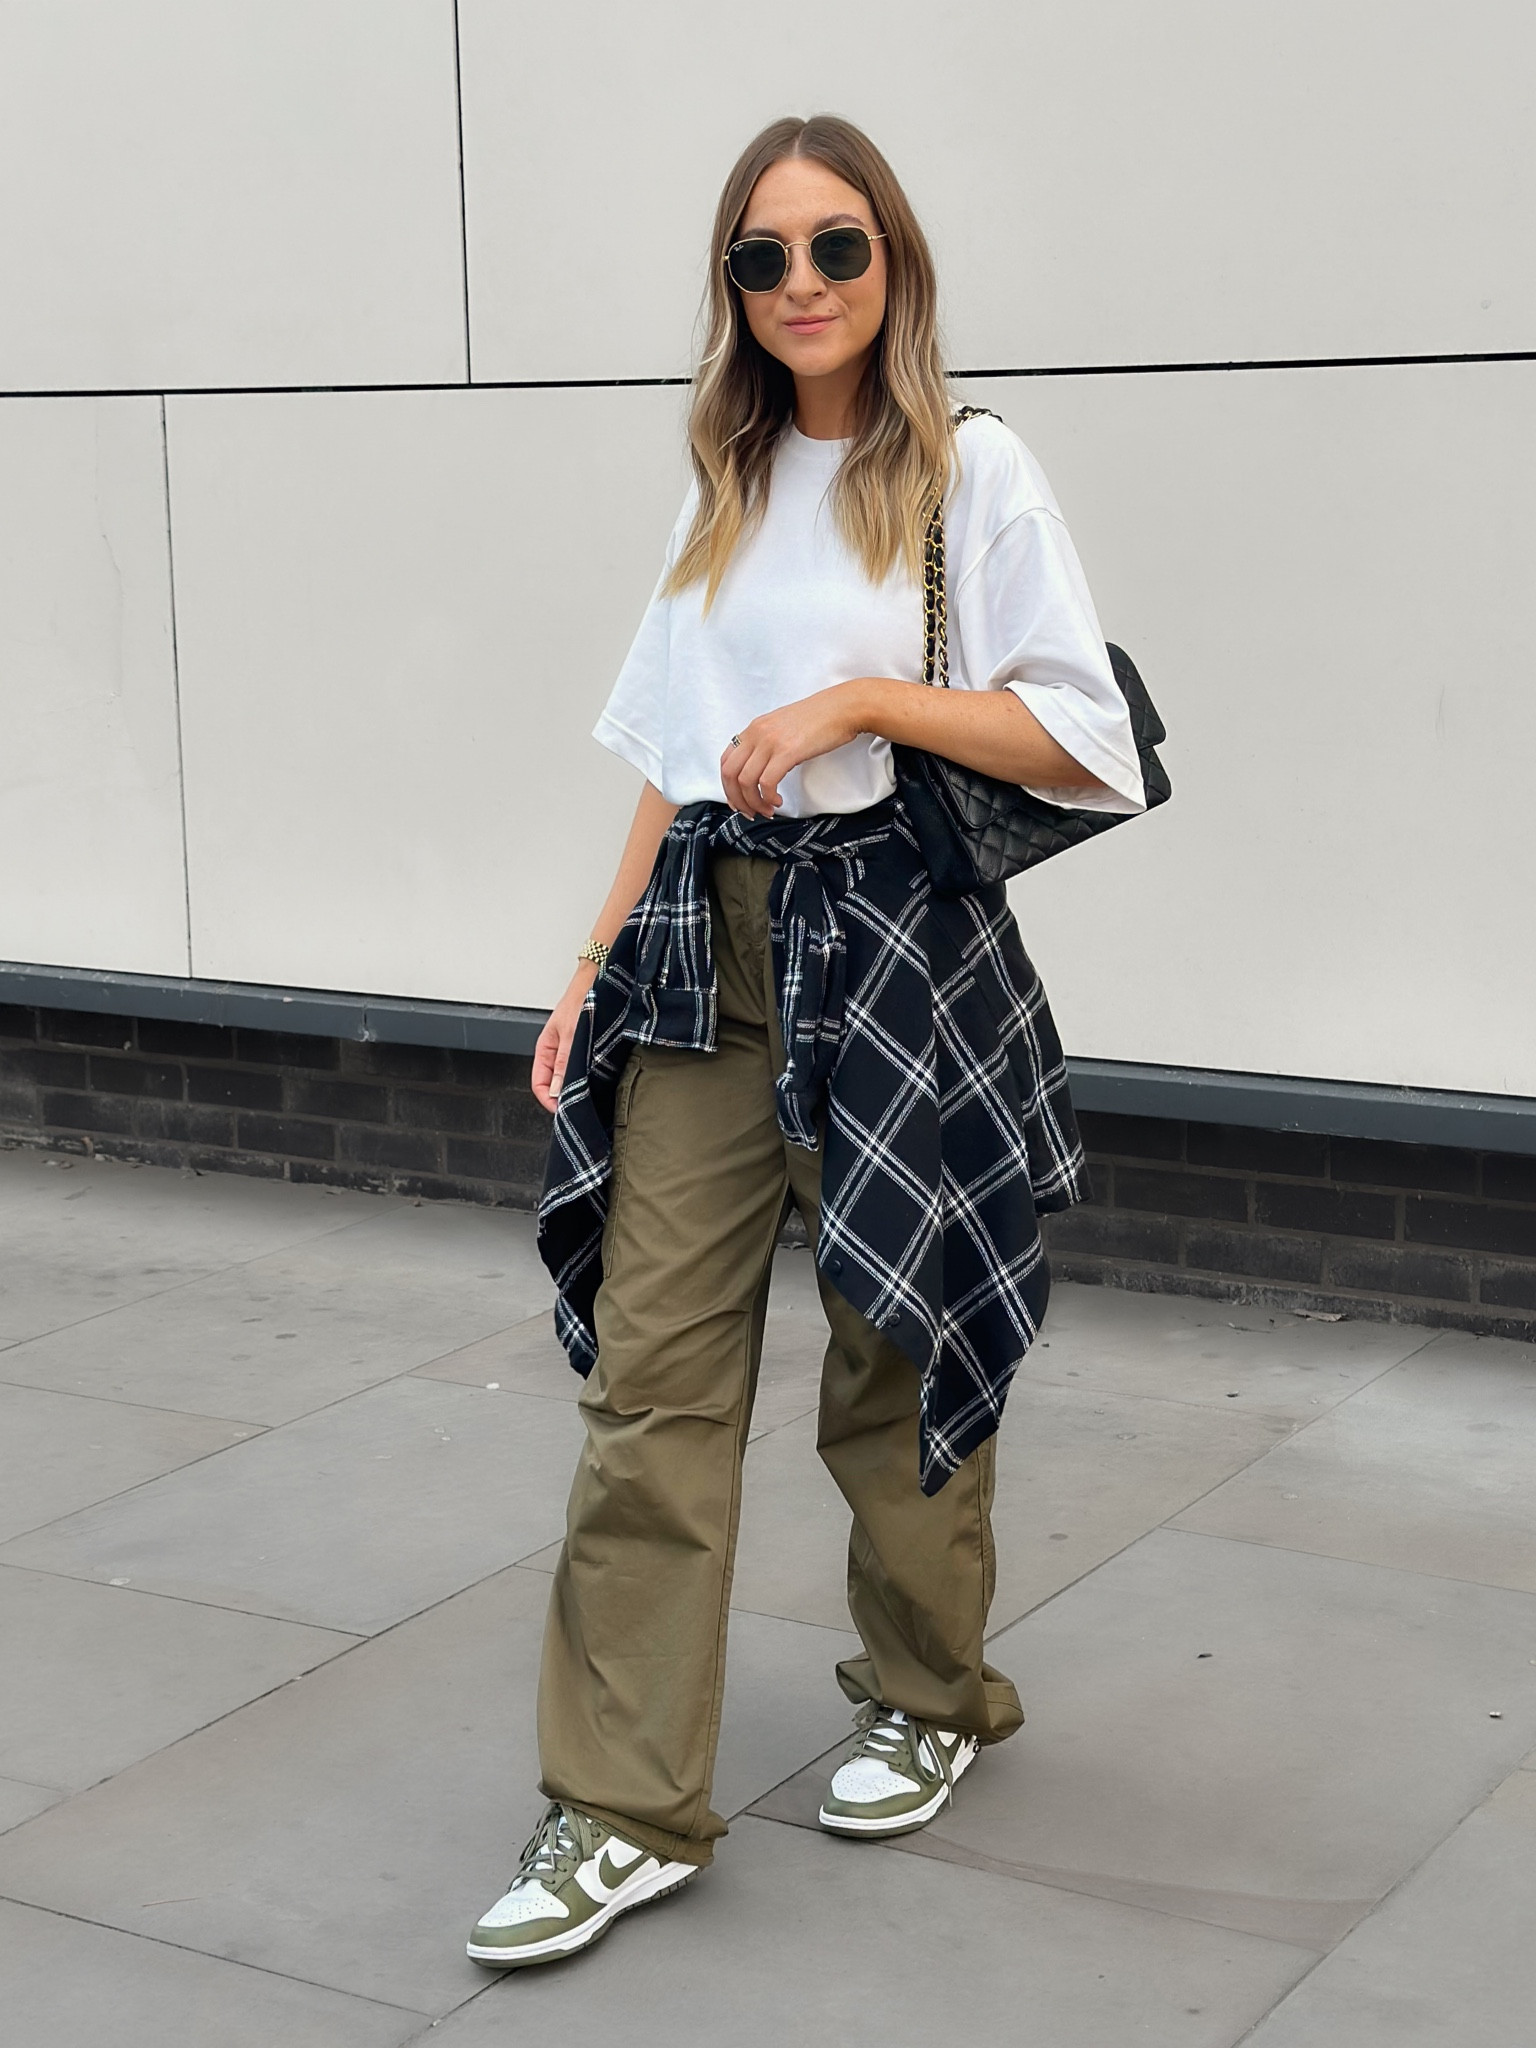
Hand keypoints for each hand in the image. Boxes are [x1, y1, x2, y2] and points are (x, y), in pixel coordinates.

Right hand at [531, 964, 597, 1113]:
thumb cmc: (583, 999)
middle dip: (565, 1097)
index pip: (539, 1084)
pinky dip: (590, 1077)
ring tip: (593, 1094)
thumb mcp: (572, 1033)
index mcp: (546, 1049)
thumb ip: (565, 1063)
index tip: (564, 1110)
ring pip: (570, 1079)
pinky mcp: (587, 1049)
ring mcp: (572, 1051)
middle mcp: (557, 1052)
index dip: (549, 1101)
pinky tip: (601, 1080)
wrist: (601, 980)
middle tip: (581, 1106)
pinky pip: (583, 1070)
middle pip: (554, 1085)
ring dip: (579, 1087)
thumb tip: (559, 1091)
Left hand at [719, 682, 867, 818]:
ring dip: (754, 802)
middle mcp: (757, 733)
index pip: (726, 760)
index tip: (738, 800)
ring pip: (746, 781)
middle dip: (737, 800)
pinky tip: (778, 801)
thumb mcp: (783, 726)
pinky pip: (766, 782)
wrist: (843, 708)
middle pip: (730, 774)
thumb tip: (761, 768)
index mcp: (754, 728)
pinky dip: (769, 798)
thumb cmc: (820, 718)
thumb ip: (767, 743)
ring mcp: (770, 742)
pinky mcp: (787, 751)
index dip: (727, 786)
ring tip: (768, 809)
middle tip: (750, 812)